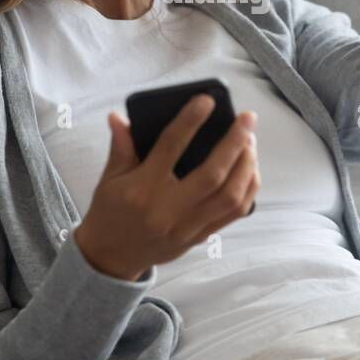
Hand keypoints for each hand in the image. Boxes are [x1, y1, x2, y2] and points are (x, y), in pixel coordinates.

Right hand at [75, 95, 260, 281]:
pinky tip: (249, 169)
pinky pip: (233, 214)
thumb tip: (120, 116)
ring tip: (250, 142)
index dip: (190, 121)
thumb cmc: (110, 212)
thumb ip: (120, 146)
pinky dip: (247, 189)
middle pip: (212, 174)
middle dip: (235, 143)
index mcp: (142, 189)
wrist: (110, 259)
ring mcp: (187, 227)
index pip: (170, 148)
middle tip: (247, 119)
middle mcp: (167, 210)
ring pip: (230, 197)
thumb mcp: (109, 178)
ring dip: (246, 166)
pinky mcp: (199, 238)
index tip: (207, 101)